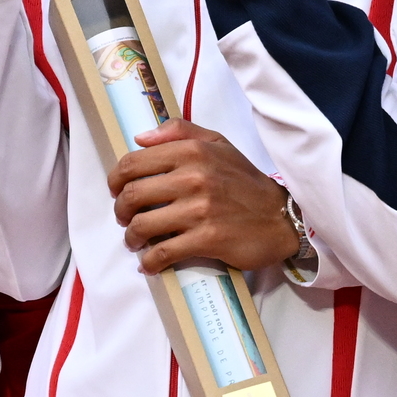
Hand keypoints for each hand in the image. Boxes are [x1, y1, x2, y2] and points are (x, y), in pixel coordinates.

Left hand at [109, 122, 299, 271]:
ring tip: (136, 241)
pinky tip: (150, 264)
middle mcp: (193, 177)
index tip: (117, 191)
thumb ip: (180, 132)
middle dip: (121, 210)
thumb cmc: (245, 181)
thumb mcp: (219, 144)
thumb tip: (140, 138)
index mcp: (191, 151)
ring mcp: (199, 209)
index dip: (115, 179)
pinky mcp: (206, 239)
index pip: (133, 162)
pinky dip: (150, 262)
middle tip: (126, 219)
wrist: (280, 217)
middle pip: (131, 195)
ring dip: (131, 238)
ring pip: (142, 225)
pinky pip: (163, 252)